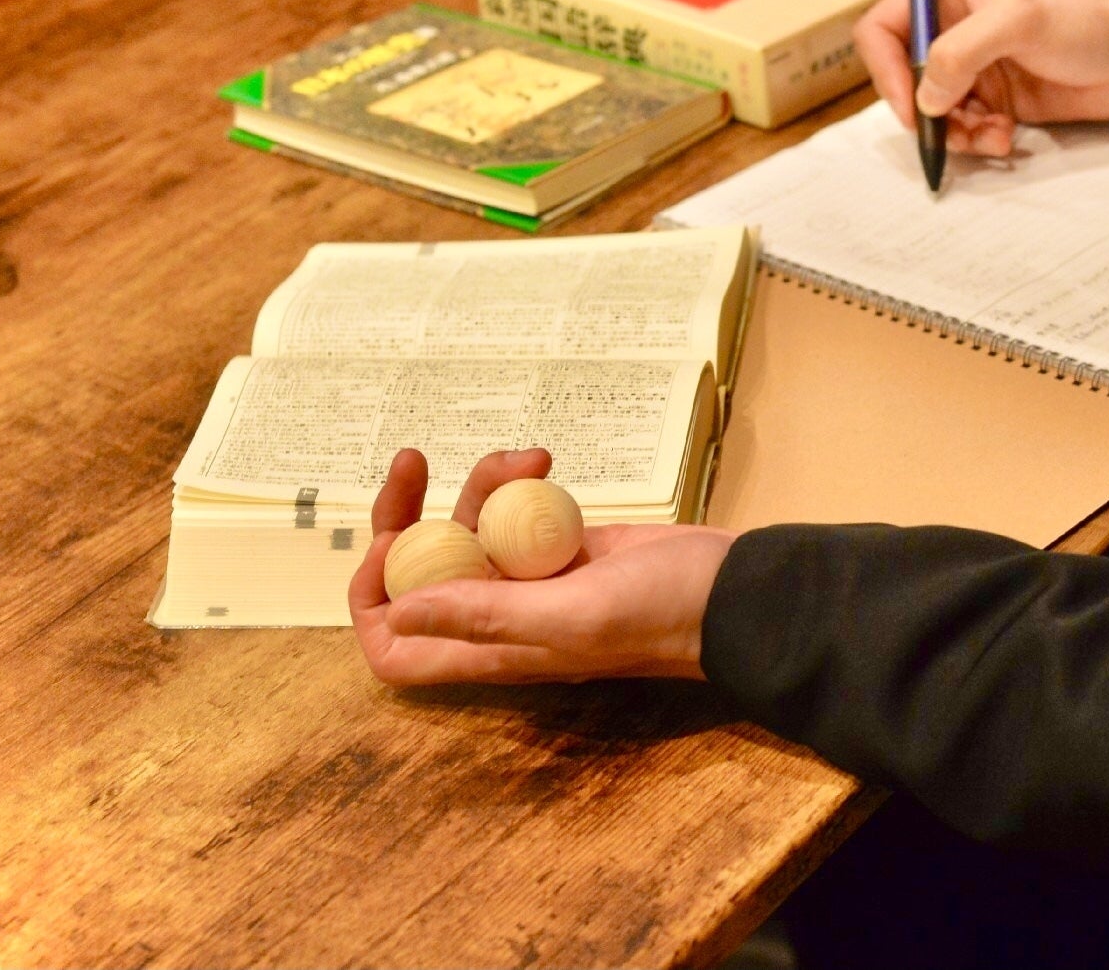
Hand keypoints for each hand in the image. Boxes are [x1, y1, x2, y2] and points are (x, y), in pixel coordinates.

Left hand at [349, 447, 735, 685]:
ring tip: (524, 460)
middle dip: (407, 517)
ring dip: (482, 485)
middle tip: (414, 463)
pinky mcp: (563, 546)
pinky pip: (515, 510)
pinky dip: (518, 481)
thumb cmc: (661, 614)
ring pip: (471, 529)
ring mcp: (532, 580)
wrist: (733, 593)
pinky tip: (545, 462)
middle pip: (421, 573)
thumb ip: (485, 616)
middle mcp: (501, 618)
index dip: (375, 601)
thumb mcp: (570, 615)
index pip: (397, 648)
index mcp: (492, 649)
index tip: (388, 549)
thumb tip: (398, 611)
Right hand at [853, 0, 1108, 156]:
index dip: (885, 69)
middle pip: (905, 77)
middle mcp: (953, 25)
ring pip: (934, 110)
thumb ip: (960, 52)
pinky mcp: (995, 97)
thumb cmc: (1084, 19)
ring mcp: (974, 64)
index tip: (910, 106)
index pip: (883, 27)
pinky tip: (1006, 137)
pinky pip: (964, 127)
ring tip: (991, 136)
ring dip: (955, 132)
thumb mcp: (1017, 20)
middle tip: (950, 131)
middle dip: (925, 110)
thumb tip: (925, 97)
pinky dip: (978, 139)